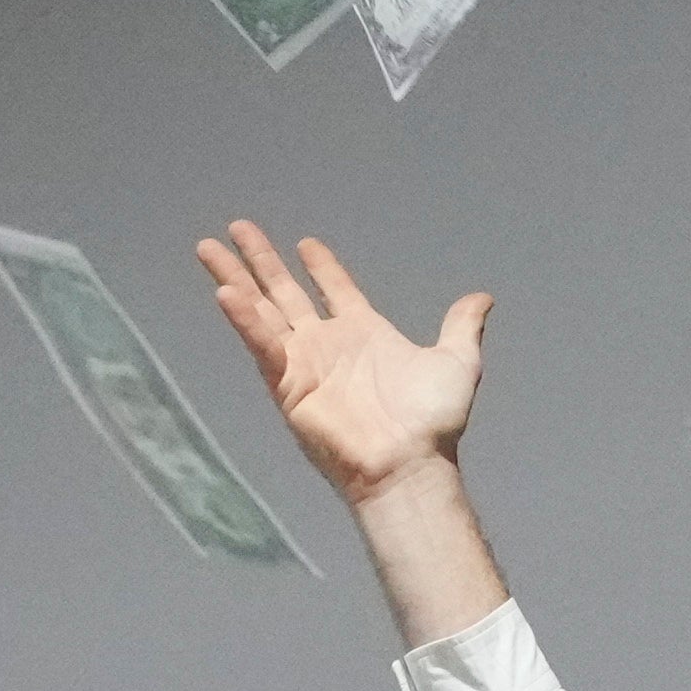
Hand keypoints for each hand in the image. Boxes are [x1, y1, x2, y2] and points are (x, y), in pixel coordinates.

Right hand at [193, 227, 487, 508]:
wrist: (410, 463)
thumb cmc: (433, 420)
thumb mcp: (457, 362)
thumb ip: (462, 326)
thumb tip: (482, 297)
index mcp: (364, 333)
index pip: (335, 290)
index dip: (321, 267)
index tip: (305, 243)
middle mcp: (328, 344)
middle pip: (285, 293)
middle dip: (260, 261)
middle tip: (237, 227)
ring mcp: (304, 363)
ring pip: (262, 311)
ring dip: (235, 280)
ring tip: (208, 248)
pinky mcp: (288, 385)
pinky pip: (262, 345)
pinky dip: (244, 320)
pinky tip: (225, 293)